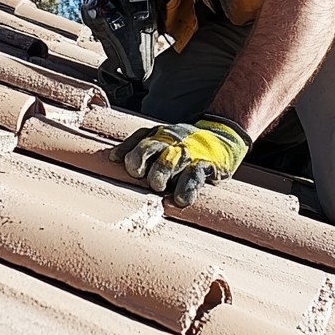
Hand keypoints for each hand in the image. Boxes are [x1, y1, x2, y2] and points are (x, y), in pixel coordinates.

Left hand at [111, 114, 250, 206]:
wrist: (223, 137)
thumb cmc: (184, 145)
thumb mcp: (161, 139)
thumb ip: (137, 147)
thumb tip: (112, 158)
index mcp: (158, 135)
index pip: (140, 140)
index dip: (131, 153)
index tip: (123, 164)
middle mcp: (171, 141)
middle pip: (151, 147)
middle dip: (141, 159)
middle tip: (139, 175)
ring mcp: (189, 153)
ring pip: (171, 160)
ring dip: (162, 172)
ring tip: (158, 186)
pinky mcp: (207, 165)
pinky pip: (195, 177)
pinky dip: (187, 189)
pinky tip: (180, 200)